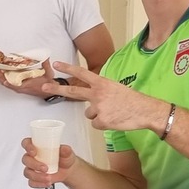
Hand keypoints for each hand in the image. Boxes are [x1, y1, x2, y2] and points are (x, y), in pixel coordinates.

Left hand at [0, 67, 60, 97]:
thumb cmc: (47, 84)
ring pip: (5, 82)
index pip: (16, 84)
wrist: (47, 91)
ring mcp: (17, 86)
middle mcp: (20, 87)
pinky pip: (7, 81)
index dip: (9, 81)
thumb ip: (46, 65)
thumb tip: (45, 57)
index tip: (3, 77)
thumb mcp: (48, 74)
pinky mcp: (17, 85)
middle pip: (6, 82)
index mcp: (26, 85)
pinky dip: (1, 76)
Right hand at [20, 137, 74, 188]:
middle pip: (26, 159)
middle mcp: (32, 157)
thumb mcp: (67, 153)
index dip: (28, 147)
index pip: (26, 143)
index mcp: (37, 147)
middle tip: (45, 168)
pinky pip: (31, 182)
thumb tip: (64, 149)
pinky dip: (39, 184)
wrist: (67, 170)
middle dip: (34, 165)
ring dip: (37, 176)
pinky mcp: (34, 178)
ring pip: (27, 172)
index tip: (34, 152)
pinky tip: (47, 183)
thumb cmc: (64, 158)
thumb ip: (65, 150)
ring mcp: (32, 168)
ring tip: (49, 178)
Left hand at [45, 61, 166, 132]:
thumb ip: (100, 90)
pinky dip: (104, 124)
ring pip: (88, 114)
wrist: (145, 111)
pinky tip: (115, 120)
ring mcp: (99, 107)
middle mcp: (98, 93)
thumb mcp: (115, 88)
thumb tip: (90, 99)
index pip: (82, 73)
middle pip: (73, 91)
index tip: (56, 64)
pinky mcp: (102, 121)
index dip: (68, 68)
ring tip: (113, 113)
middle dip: (57, 88)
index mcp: (102, 83)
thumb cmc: (132, 100)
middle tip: (43, 86)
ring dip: (98, 115)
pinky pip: (96, 124)